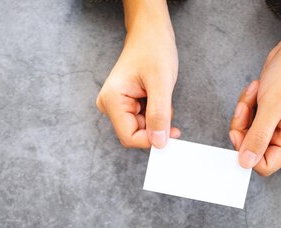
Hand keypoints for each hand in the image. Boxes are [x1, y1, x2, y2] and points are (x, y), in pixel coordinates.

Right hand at [96, 0, 180, 148]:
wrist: (150, 31)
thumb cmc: (153, 49)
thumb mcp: (161, 83)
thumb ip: (159, 115)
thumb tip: (159, 142)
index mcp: (112, 100)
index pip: (129, 137)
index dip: (151, 140)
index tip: (171, 133)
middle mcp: (109, 104)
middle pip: (135, 133)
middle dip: (155, 126)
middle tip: (169, 108)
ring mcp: (116, 104)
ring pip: (140, 127)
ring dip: (157, 118)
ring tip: (162, 96)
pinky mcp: (124, 103)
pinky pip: (142, 119)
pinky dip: (155, 113)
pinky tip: (158, 97)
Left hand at [229, 5, 280, 174]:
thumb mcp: (272, 106)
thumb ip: (258, 137)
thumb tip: (246, 162)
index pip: (264, 165)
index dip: (247, 151)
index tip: (239, 132)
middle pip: (251, 149)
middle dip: (243, 126)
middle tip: (246, 107)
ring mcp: (276, 128)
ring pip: (246, 134)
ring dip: (243, 113)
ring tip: (255, 93)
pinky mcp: (267, 118)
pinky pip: (246, 121)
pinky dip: (245, 106)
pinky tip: (255, 91)